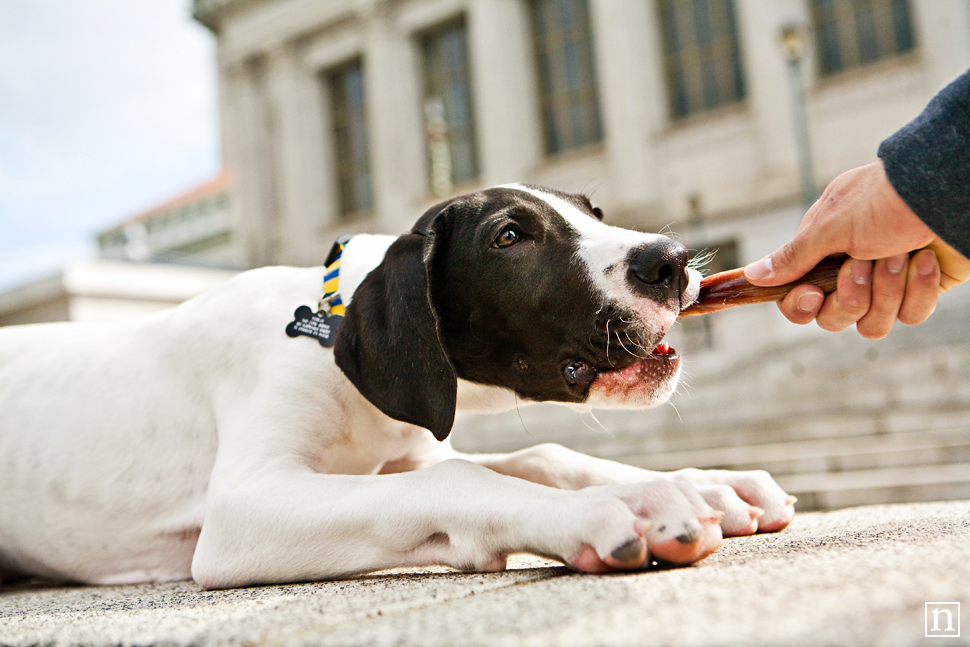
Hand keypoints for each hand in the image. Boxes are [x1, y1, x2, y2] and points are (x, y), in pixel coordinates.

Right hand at [744, 160, 969, 337]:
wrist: (949, 190)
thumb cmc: (886, 200)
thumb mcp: (830, 226)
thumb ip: (792, 257)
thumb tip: (751, 275)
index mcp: (824, 252)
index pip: (798, 300)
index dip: (802, 306)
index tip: (811, 293)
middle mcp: (852, 271)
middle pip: (832, 319)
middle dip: (850, 296)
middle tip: (864, 263)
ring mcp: (887, 283)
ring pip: (871, 323)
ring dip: (886, 290)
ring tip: (901, 253)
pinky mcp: (921, 291)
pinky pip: (909, 316)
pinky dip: (916, 290)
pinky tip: (923, 259)